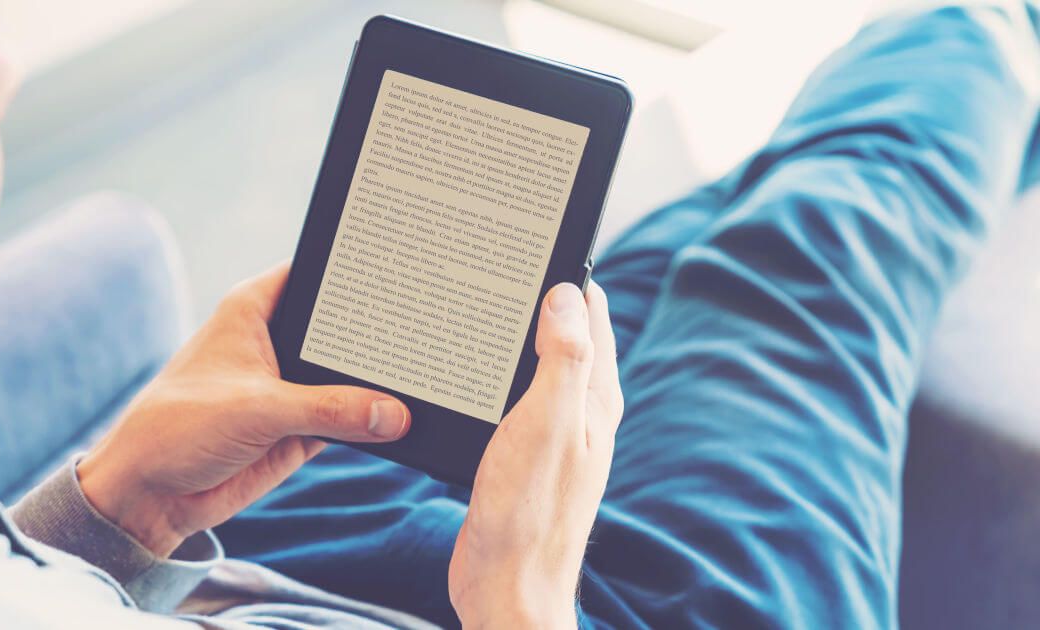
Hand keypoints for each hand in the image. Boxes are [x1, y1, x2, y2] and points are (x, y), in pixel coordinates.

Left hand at [77, 262, 411, 555]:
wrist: (148, 495)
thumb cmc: (178, 427)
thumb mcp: (259, 409)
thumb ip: (330, 409)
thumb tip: (394, 414)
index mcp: (254, 309)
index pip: (316, 278)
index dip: (357, 275)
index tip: (406, 275)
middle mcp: (275, 342)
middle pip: (342, 330)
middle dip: (379, 337)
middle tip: (427, 335)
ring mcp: (290, 387)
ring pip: (348, 379)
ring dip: (376, 387)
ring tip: (426, 381)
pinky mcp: (300, 429)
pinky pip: (347, 420)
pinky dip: (371, 424)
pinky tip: (405, 421)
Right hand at [449, 282, 623, 627]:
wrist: (507, 585)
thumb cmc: (529, 511)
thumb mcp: (548, 424)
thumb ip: (564, 358)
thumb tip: (569, 294)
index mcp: (596, 400)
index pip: (595, 318)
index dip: (573, 278)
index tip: (542, 243)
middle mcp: (582, 414)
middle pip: (570, 338)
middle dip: (546, 300)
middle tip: (506, 264)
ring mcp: (554, 437)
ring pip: (541, 366)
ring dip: (521, 337)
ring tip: (487, 305)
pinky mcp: (524, 457)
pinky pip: (517, 398)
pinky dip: (501, 375)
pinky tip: (473, 374)